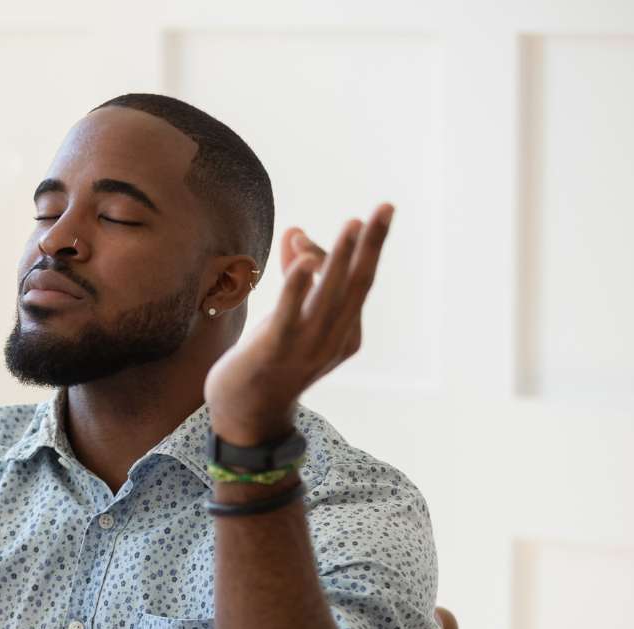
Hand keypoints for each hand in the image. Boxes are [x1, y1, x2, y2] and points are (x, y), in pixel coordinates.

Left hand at [204, 204, 393, 445]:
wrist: (246, 417)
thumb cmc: (269, 364)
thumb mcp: (288, 318)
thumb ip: (295, 278)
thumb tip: (295, 230)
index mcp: (346, 335)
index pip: (351, 284)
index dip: (340, 253)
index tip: (307, 237)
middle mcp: (333, 341)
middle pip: (358, 285)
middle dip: (373, 246)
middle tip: (387, 207)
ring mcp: (306, 348)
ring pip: (330, 296)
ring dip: (341, 257)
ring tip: (353, 224)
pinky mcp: (274, 350)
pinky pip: (290, 315)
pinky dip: (299, 287)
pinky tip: (304, 262)